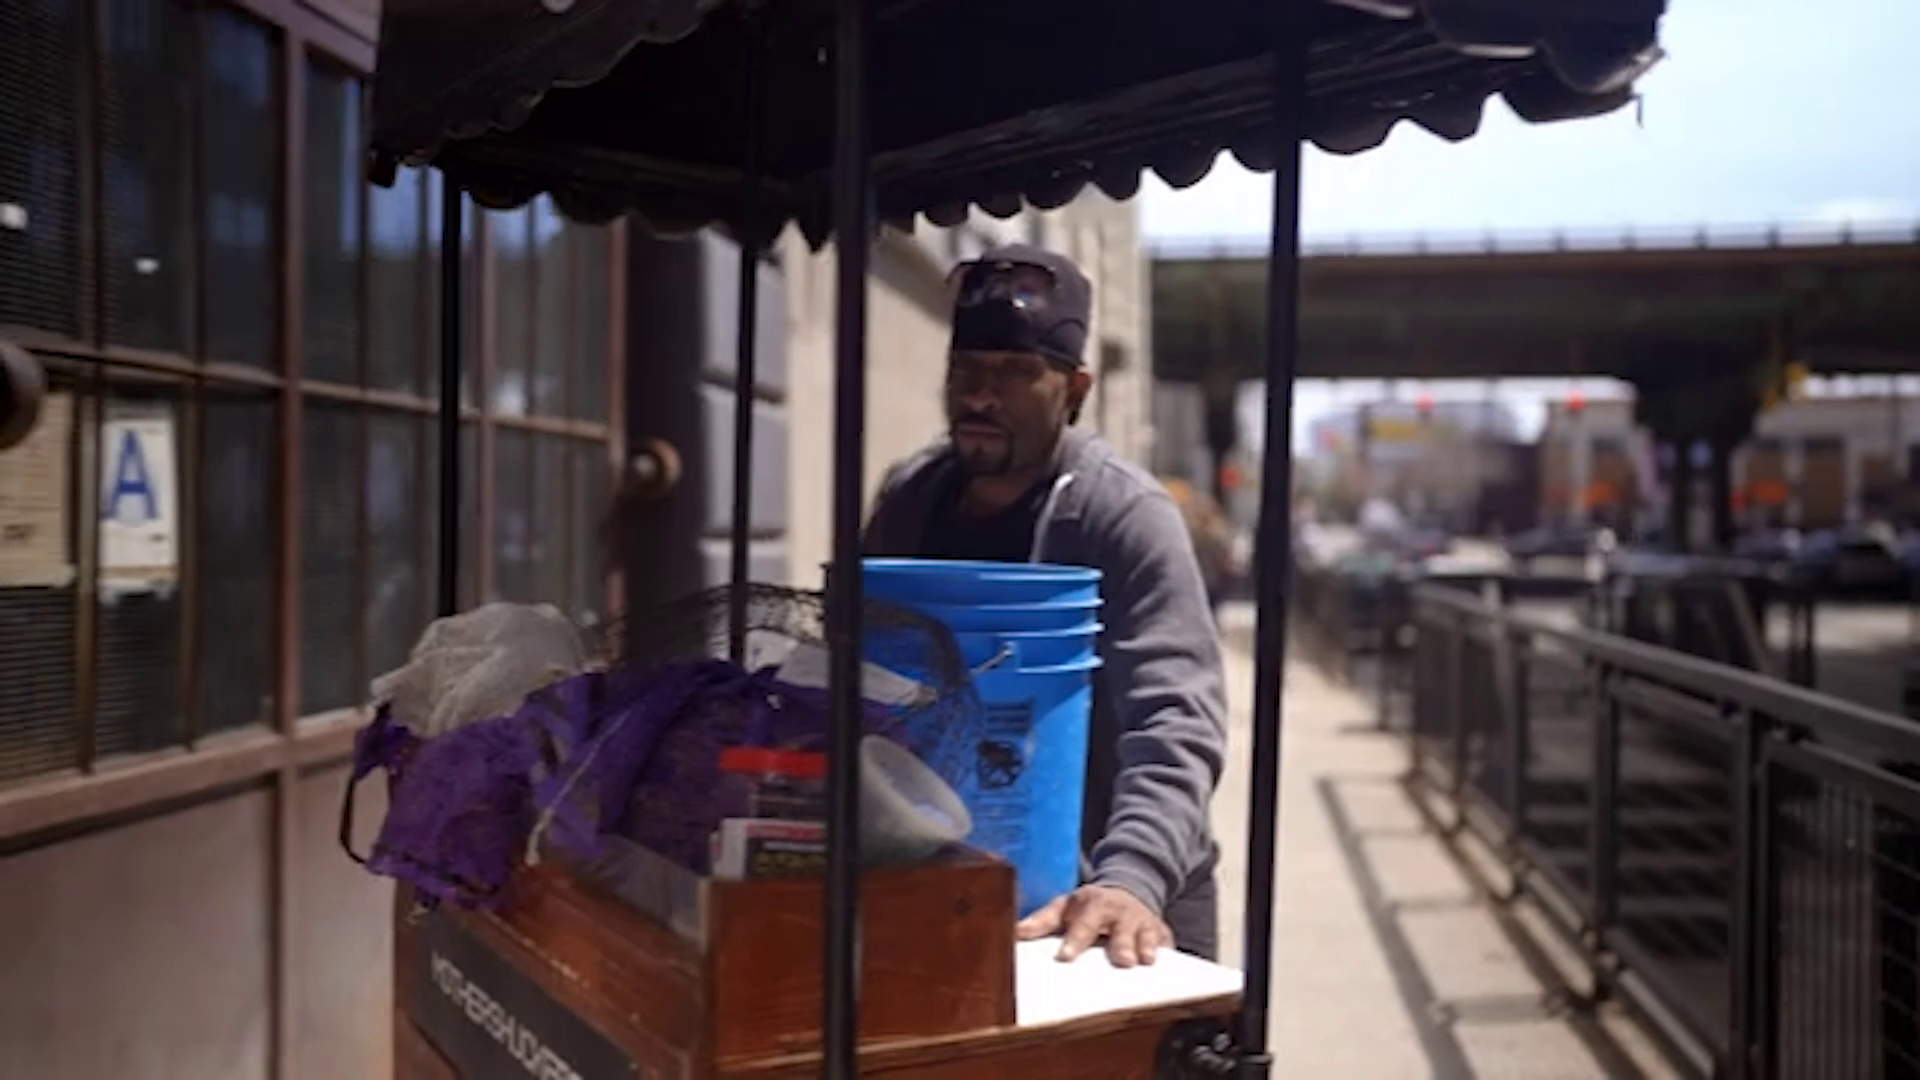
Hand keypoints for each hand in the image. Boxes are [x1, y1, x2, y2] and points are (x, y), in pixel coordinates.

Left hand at [1015, 884, 1170, 967]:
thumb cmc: (1090, 907)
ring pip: (1147, 936)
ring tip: (1147, 961)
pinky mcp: (1162, 933)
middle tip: (1123, 961)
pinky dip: (1166, 954)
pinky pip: (1166, 944)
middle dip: (1122, 944)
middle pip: (1121, 930)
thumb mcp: (1065, 907)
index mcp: (1094, 904)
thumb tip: (1017, 932)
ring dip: (1146, 947)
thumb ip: (1043, 920)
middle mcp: (1121, 912)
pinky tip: (1168, 968)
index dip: (1076, 940)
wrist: (1128, 890)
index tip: (1067, 956)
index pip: (1083, 923)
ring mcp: (1143, 922)